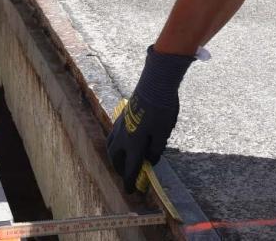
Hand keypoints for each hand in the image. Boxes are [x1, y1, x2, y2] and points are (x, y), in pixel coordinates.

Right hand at [106, 46, 195, 189]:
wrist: (155, 83)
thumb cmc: (162, 109)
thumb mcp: (164, 133)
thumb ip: (156, 150)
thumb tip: (150, 160)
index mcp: (134, 144)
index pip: (131, 168)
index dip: (131, 182)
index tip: (131, 192)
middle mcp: (123, 136)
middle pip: (116, 158)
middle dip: (120, 170)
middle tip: (127, 176)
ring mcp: (120, 124)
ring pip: (111, 146)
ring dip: (115, 157)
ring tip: (121, 162)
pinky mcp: (122, 116)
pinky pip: (113, 135)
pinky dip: (115, 144)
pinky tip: (122, 143)